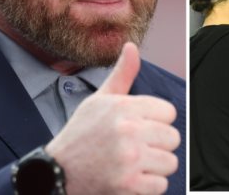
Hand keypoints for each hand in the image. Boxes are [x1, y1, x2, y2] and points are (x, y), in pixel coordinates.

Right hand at [45, 43, 180, 194]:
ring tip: (134, 164)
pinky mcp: (129, 184)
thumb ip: (122, 74)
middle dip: (158, 145)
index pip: (169, 112)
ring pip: (170, 162)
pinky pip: (160, 185)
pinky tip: (131, 179)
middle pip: (173, 137)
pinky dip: (148, 186)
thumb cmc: (81, 135)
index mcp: (124, 107)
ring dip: (155, 167)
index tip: (141, 128)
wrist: (55, 173)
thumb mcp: (99, 100)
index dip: (157, 122)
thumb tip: (132, 46)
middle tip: (137, 149)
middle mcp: (129, 130)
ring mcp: (130, 158)